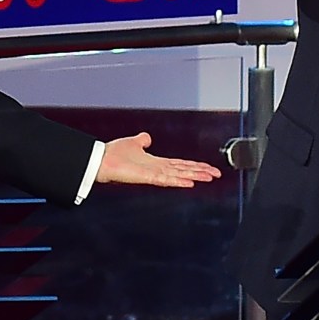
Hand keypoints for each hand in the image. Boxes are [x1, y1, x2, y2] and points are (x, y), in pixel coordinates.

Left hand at [96, 132, 220, 187]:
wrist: (101, 161)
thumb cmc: (114, 154)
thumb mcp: (132, 142)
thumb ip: (142, 140)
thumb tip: (147, 137)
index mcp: (156, 162)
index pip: (180, 164)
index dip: (195, 165)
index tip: (208, 167)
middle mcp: (158, 169)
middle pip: (184, 170)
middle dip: (201, 171)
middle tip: (216, 174)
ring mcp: (154, 174)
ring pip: (179, 175)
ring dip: (195, 175)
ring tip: (209, 178)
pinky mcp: (148, 177)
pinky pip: (167, 179)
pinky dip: (179, 180)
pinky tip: (190, 182)